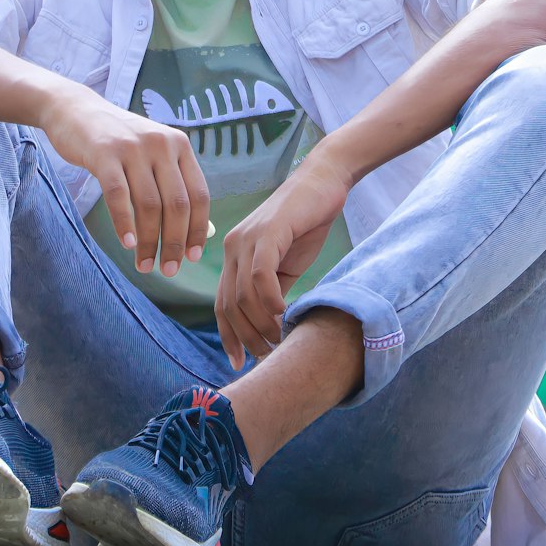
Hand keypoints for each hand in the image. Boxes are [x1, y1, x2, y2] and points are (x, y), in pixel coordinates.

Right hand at [39, 84, 209, 277]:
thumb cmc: (118, 142)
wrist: (77, 111)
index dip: (199, 230)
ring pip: (150, 205)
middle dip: (175, 243)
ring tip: (144, 264)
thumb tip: (195, 234)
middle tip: (169, 270)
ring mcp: (133, 147)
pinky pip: (119, 196)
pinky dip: (124, 224)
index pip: (199, 195)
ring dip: (149, 241)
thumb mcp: (152, 154)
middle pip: (177, 204)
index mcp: (179, 145)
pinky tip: (127, 243)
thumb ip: (171, 185)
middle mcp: (161, 144)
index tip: (193, 257)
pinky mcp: (105, 153)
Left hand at [216, 151, 351, 369]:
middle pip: (229, 304)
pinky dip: (270, 299)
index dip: (228, 336)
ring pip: (243, 293)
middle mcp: (233, 247)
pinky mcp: (269, 231)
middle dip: (246, 337)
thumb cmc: (306, 224)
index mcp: (233, 256)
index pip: (222, 305)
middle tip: (267, 354)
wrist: (323, 183)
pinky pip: (260, 274)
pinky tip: (284, 311)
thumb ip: (271, 291)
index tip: (239, 362)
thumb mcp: (284, 265)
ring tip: (278, 338)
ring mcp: (248, 238)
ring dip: (261, 323)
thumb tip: (268, 328)